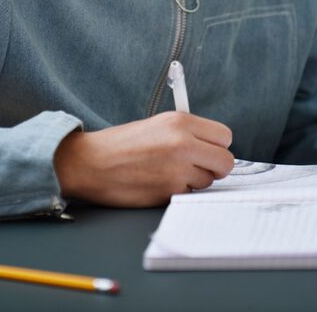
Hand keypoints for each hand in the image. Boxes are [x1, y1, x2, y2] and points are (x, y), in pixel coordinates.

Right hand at [53, 111, 233, 206]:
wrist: (90, 163)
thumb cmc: (121, 145)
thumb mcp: (157, 125)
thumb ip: (188, 133)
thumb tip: (214, 147)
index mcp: (180, 121)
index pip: (225, 136)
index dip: (217, 146)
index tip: (207, 150)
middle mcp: (182, 143)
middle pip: (225, 162)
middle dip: (216, 168)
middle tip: (199, 167)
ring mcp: (177, 169)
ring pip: (208, 181)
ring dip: (194, 181)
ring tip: (168, 173)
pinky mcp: (168, 191)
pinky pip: (189, 194)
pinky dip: (178, 191)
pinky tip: (159, 183)